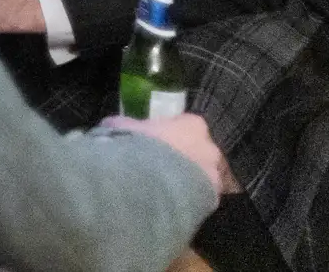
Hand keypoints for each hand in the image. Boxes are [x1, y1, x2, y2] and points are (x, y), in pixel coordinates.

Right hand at [103, 113, 228, 197]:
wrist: (149, 183)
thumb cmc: (138, 147)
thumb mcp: (121, 128)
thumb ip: (124, 126)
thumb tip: (113, 126)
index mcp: (192, 125)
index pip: (186, 125)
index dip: (171, 134)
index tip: (157, 141)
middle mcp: (210, 148)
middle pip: (199, 151)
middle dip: (185, 158)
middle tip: (162, 166)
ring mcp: (214, 175)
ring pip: (202, 176)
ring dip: (188, 180)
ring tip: (164, 189)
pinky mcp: (213, 201)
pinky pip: (200, 199)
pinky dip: (188, 200)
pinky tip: (169, 204)